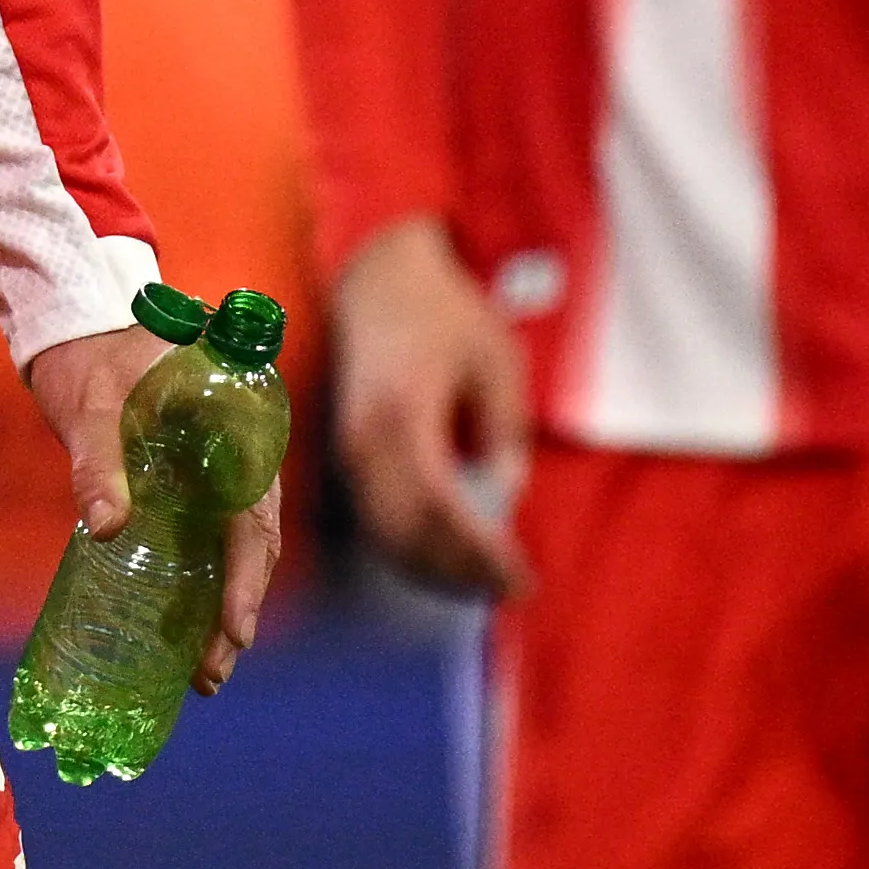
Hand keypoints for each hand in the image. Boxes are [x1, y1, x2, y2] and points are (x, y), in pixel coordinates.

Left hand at [24, 323, 286, 691]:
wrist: (77, 328)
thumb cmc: (91, 358)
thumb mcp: (90, 406)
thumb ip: (97, 461)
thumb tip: (105, 530)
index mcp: (233, 430)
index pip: (256, 513)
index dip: (248, 576)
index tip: (236, 629)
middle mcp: (235, 459)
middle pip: (249, 546)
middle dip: (236, 611)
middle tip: (213, 671)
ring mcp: (211, 477)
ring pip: (229, 552)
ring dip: (219, 610)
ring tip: (203, 674)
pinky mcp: (184, 489)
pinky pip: (202, 543)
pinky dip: (196, 589)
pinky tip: (179, 637)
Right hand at [331, 219, 535, 597]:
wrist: (378, 277)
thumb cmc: (446, 315)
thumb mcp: (496, 364)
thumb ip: (503, 434)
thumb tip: (500, 498)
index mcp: (402, 411)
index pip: (438, 505)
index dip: (478, 552)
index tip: (521, 580)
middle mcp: (364, 436)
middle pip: (404, 530)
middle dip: (458, 571)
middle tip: (511, 591)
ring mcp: (348, 445)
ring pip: (382, 531)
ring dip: (432, 567)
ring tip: (485, 583)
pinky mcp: (347, 450)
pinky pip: (373, 515)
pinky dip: (410, 547)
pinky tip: (448, 558)